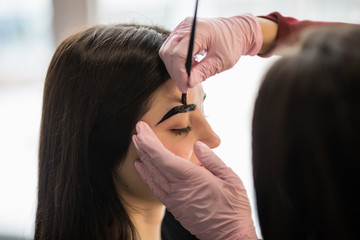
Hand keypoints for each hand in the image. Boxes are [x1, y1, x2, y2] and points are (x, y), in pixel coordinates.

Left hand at [132, 121, 257, 239]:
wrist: (231, 236)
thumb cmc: (233, 207)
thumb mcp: (230, 178)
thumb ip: (212, 160)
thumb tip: (198, 146)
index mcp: (193, 179)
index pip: (164, 158)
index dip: (150, 143)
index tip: (142, 129)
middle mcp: (179, 190)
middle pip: (155, 164)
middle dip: (144, 145)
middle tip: (137, 131)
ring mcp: (175, 200)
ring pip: (153, 176)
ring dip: (143, 158)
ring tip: (138, 144)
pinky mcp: (175, 208)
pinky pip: (156, 189)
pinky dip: (146, 176)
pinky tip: (142, 166)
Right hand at [159, 13, 262, 92]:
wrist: (237, 31)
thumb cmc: (232, 44)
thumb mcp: (221, 61)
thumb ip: (204, 71)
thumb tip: (189, 82)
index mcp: (199, 31)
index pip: (179, 54)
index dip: (179, 73)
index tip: (184, 87)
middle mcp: (187, 26)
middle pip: (169, 52)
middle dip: (175, 72)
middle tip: (185, 85)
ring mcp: (183, 27)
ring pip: (167, 51)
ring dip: (175, 67)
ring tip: (189, 75)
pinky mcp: (181, 32)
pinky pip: (171, 48)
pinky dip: (177, 61)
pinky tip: (189, 66)